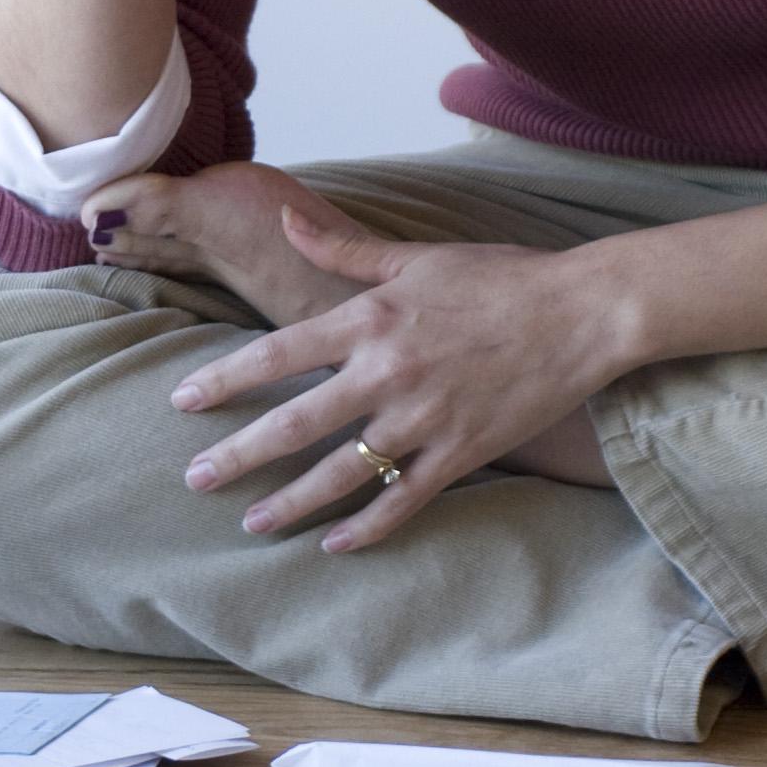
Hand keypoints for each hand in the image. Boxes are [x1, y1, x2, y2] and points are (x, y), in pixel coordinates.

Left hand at [168, 200, 633, 551]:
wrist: (583, 312)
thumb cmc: (502, 277)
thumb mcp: (418, 256)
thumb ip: (343, 249)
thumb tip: (285, 221)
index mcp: (370, 319)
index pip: (275, 355)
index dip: (223, 381)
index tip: (183, 402)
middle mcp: (387, 374)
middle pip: (294, 425)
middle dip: (237, 457)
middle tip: (195, 480)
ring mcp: (424, 419)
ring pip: (341, 474)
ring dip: (290, 503)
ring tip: (252, 522)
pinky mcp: (461, 452)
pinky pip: (402, 500)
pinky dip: (366, 527)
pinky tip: (334, 545)